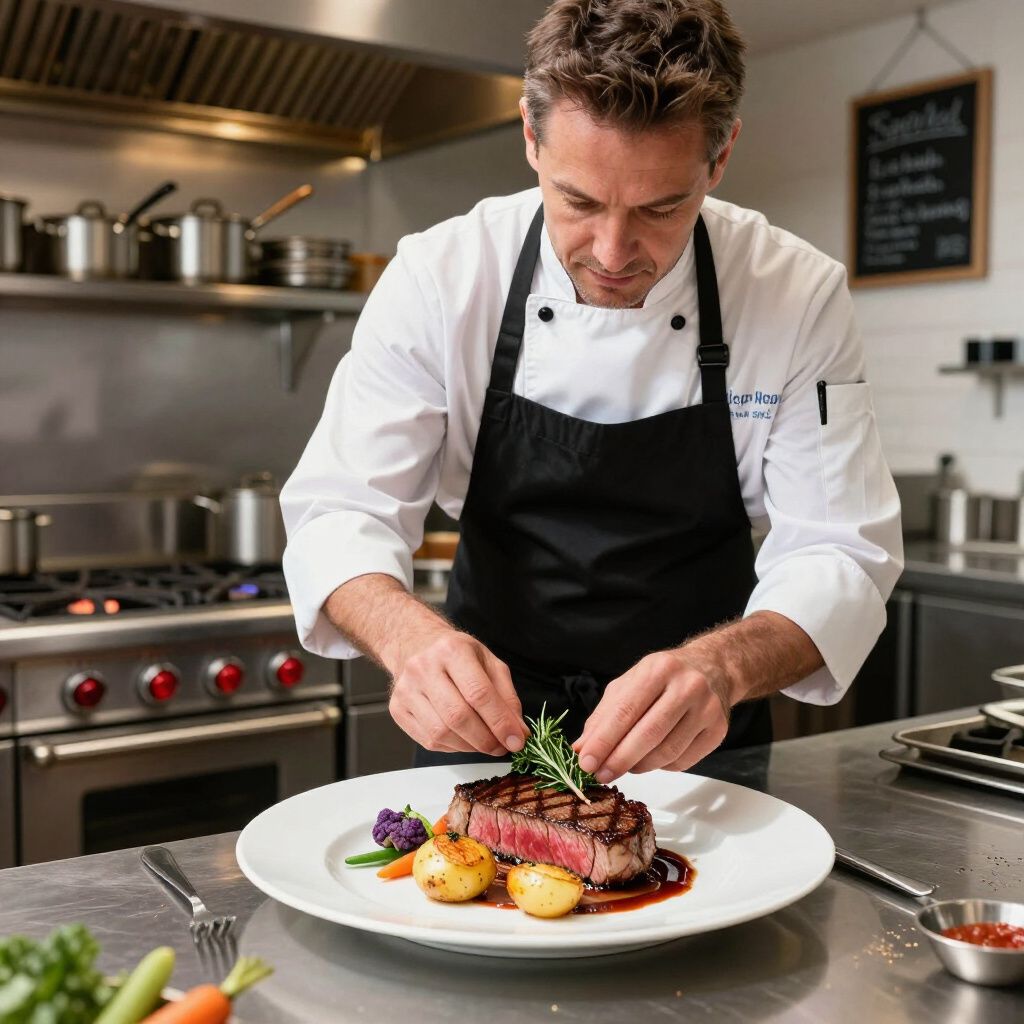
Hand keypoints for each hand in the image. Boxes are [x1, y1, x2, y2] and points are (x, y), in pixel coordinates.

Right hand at [388, 629, 527, 755]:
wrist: (416, 645)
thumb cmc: (457, 655)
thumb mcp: (489, 663)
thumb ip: (507, 697)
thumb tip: (518, 733)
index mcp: (452, 650)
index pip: (479, 693)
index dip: (500, 722)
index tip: (516, 741)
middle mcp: (424, 667)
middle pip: (458, 716)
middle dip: (486, 740)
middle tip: (502, 747)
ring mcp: (406, 689)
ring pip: (441, 733)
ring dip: (470, 747)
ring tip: (484, 743)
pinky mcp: (397, 709)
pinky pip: (428, 740)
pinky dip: (452, 747)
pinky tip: (463, 738)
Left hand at [573, 649, 731, 781]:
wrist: (712, 667)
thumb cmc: (663, 677)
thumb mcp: (629, 684)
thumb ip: (604, 715)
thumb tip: (581, 748)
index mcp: (658, 669)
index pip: (625, 711)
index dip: (603, 741)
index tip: (586, 762)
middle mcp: (687, 686)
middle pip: (648, 734)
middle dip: (619, 759)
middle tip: (600, 775)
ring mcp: (707, 709)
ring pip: (667, 752)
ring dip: (639, 766)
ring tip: (625, 765)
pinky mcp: (718, 730)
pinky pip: (683, 761)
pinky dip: (661, 766)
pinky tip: (652, 758)